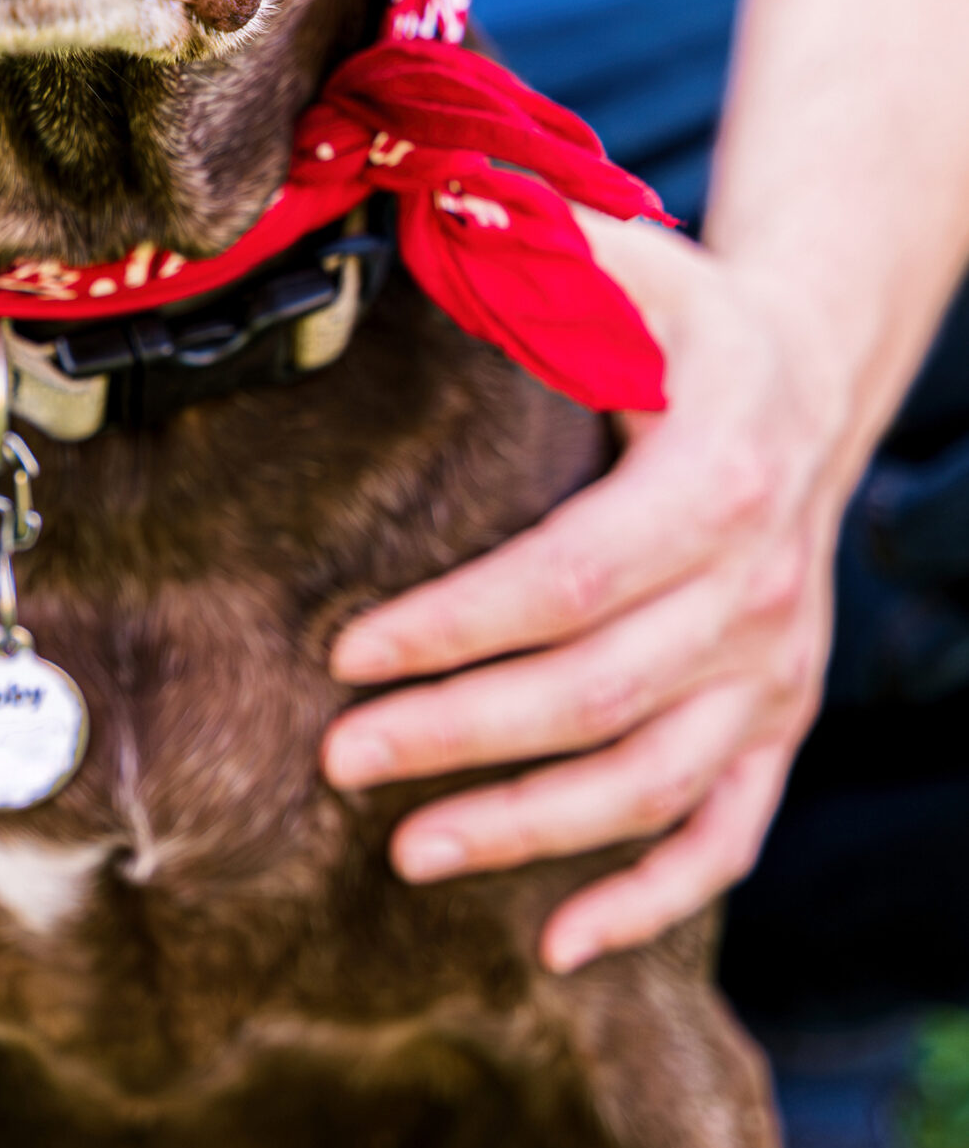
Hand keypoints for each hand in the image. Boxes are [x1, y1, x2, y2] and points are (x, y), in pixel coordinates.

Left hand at [323, 213, 851, 972]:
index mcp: (719, 477)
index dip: (456, 627)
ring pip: (655, 782)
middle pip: (601, 694)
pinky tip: (556, 945)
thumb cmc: (683, 321)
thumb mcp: (626, 260)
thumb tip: (412, 203)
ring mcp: (775, 669)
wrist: (810, 374)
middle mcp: (760, 588)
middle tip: (336, 758)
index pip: (572, 578)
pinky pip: (726, 834)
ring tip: (405, 853)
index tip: (344, 653)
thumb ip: (528, 242)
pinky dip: (650, 899)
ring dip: (530, 830)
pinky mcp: (776, 721)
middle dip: (462, 737)